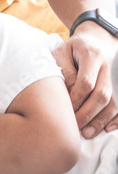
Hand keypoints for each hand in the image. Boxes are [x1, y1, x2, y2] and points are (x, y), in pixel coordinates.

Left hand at [53, 23, 117, 137]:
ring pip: (114, 101)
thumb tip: (68, 94)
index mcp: (92, 55)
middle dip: (89, 113)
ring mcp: (117, 76)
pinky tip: (108, 128)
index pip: (86, 81)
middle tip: (76, 126)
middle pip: (103, 94)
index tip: (66, 110)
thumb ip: (64, 71)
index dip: (77, 98)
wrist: (96, 40)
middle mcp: (108, 66)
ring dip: (101, 119)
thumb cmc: (73, 48)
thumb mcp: (62, 52)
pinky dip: (117, 118)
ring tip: (88, 133)